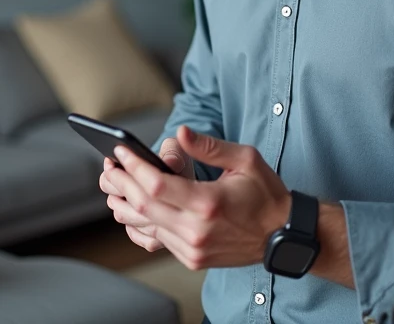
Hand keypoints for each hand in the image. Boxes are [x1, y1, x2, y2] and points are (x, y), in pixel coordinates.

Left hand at [106, 126, 291, 270]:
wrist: (283, 236)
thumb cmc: (266, 194)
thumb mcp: (246, 160)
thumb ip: (209, 147)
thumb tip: (180, 133)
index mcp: (208, 203)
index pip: (157, 185)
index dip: (134, 167)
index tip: (120, 152)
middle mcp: (196, 230)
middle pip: (144, 205)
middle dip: (122, 182)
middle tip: (110, 166)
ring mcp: (192, 248)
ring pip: (145, 225)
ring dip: (125, 204)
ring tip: (115, 185)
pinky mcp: (192, 258)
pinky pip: (156, 239)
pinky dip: (141, 222)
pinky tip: (133, 208)